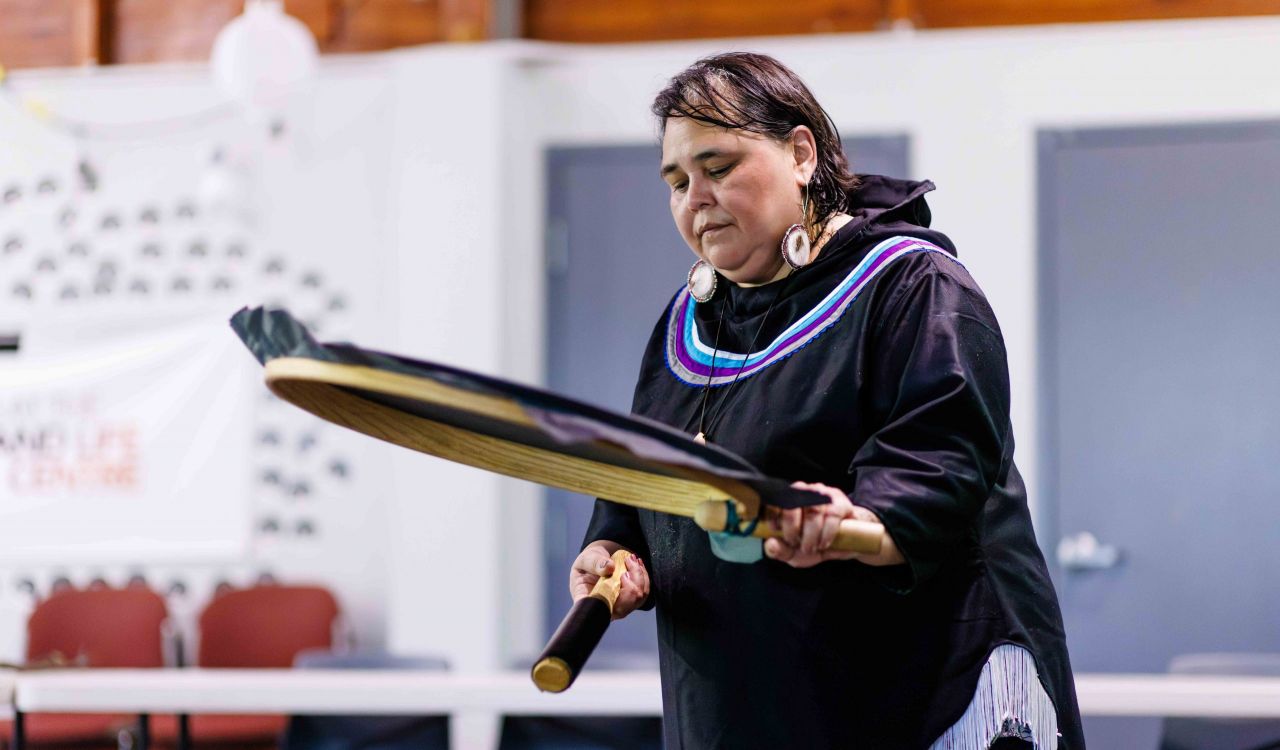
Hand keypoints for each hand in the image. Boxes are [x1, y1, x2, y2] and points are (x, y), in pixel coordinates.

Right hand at [570, 541, 649, 619]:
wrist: (598, 561)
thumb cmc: (587, 564)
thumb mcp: (586, 559)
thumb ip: (595, 563)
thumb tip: (610, 567)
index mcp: (588, 602)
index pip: (599, 612)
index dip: (611, 601)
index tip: (619, 578)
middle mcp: (605, 609)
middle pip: (623, 607)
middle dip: (631, 582)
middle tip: (627, 562)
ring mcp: (619, 607)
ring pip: (637, 598)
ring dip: (639, 575)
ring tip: (631, 559)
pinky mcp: (630, 602)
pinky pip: (643, 592)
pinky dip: (643, 576)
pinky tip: (637, 564)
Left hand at [763, 481, 904, 568]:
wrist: (848, 543)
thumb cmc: (817, 544)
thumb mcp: (795, 553)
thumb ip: (780, 551)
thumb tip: (770, 543)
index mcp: (789, 501)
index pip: (775, 501)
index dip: (773, 517)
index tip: (776, 533)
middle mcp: (804, 492)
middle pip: (792, 504)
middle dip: (792, 528)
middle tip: (796, 544)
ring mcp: (823, 494)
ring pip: (813, 510)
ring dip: (810, 533)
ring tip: (812, 548)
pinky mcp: (841, 501)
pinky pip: (832, 514)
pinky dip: (827, 532)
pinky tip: (825, 543)